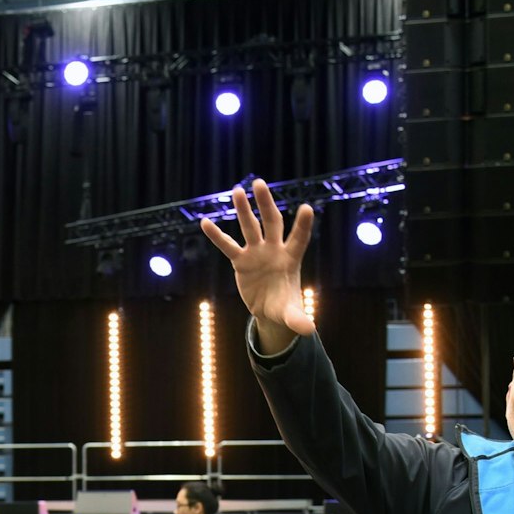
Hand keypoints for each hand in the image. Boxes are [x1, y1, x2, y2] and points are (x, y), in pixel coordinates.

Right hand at [199, 179, 315, 354]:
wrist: (270, 309)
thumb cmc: (285, 307)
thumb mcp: (291, 315)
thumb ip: (298, 319)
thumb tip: (309, 330)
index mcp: (291, 259)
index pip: (299, 239)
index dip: (302, 225)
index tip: (306, 208)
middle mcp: (274, 250)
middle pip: (271, 222)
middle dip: (266, 204)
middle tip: (259, 183)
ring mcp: (256, 253)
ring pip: (249, 227)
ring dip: (242, 209)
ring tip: (236, 190)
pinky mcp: (241, 261)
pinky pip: (227, 246)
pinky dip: (216, 236)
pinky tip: (204, 222)